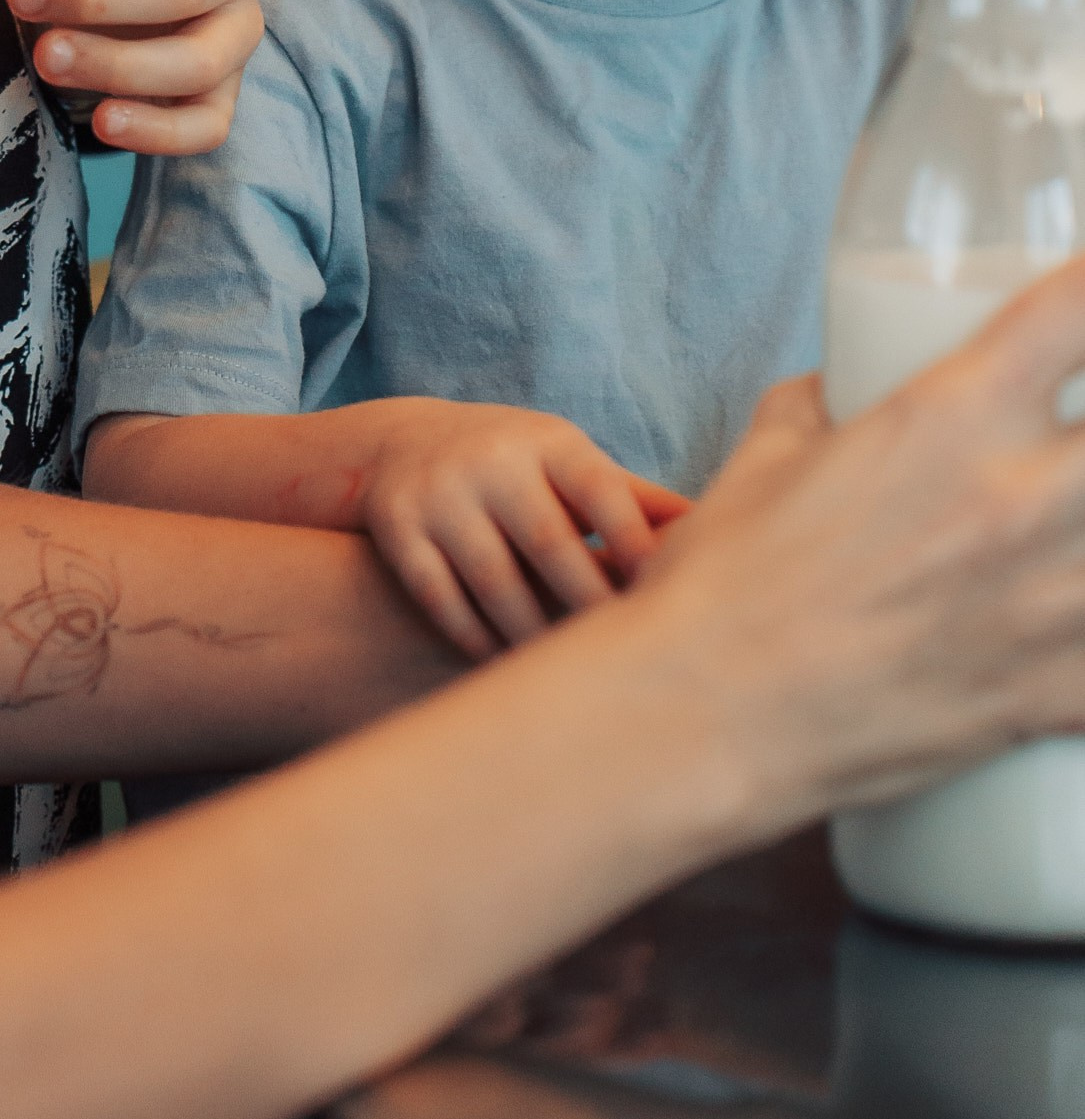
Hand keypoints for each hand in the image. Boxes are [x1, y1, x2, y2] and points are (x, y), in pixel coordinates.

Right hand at [337, 397, 687, 662]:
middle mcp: (492, 459)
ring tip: (566, 677)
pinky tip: (504, 667)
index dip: (637, 550)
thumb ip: (635, 501)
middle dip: (589, 606)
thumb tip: (720, 533)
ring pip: (493, 579)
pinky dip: (476, 638)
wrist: (403, 443)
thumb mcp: (570, 464)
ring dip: (532, 635)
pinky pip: (441, 597)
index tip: (668, 606)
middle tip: (624, 660)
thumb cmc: (519, 466)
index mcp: (550, 441)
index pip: (603, 493)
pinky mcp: (398, 527)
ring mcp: (440, 492)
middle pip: (549, 542)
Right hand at [638, 265, 1084, 825]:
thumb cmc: (721, 587)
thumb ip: (816, 408)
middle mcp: (1018, 499)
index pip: (1079, 311)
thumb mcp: (764, 461)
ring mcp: (1052, 605)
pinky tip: (1070, 625)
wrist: (704, 717)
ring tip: (1063, 536)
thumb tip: (835, 391)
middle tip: (1068, 448)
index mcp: (950, 418)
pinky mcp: (1057, 699)